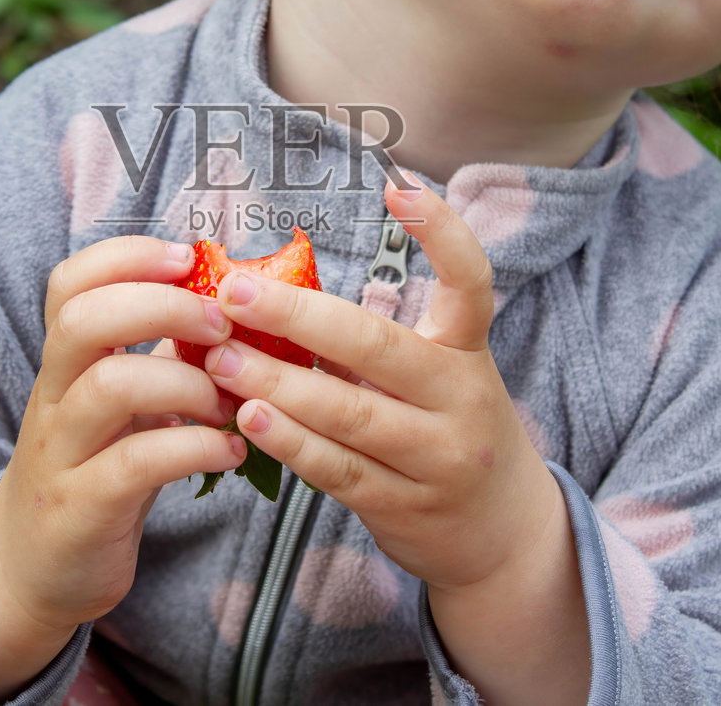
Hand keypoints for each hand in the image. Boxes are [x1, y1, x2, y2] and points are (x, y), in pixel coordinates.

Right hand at [0, 235, 246, 637]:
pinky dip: (194, 448)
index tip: (188, 260)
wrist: (35, 570)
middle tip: (221, 325)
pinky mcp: (81, 508)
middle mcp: (54, 397)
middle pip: (83, 320)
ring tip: (229, 403)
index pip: (71, 283)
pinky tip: (229, 452)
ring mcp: (62, 453)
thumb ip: (162, 355)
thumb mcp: (122, 405)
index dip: (128, 257)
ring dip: (187, 382)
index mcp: (66, 362)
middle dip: (162, 306)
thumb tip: (230, 302)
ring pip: (110, 387)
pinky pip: (136, 463)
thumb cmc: (95, 470)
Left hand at [200, 176, 559, 591]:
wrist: (502, 535)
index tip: (399, 186)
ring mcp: (436, 458)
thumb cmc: (449, 431)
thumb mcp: (437, 378)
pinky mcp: (404, 507)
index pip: (472, 283)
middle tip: (232, 290)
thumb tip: (274, 295)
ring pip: (349, 414)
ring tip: (218, 357)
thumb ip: (374, 344)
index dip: (443, 233)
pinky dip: (290, 442)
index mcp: (468, 352)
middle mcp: (460, 399)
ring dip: (276, 382)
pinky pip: (338, 469)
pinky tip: (248, 417)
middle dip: (298, 314)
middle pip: (378, 347)